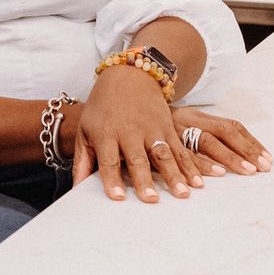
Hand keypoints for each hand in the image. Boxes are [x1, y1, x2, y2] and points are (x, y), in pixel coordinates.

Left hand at [68, 66, 205, 201]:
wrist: (129, 75)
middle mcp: (130, 131)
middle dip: (144, 179)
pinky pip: (180, 150)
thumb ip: (82, 161)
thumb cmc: (102, 107)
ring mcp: (151, 129)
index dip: (112, 179)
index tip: (117, 198)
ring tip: (181, 194)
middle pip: (137, 159)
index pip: (108, 160)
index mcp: (106, 133)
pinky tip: (198, 182)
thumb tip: (76, 190)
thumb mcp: (85, 129)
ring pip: (163, 155)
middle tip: (151, 199)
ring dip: (173, 175)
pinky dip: (190, 166)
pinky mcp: (167, 127)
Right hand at [171, 106, 270, 177]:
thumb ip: (206, 136)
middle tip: (263, 167)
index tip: (267, 158)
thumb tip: (237, 154)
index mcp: (199, 117)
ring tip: (247, 171)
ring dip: (229, 157)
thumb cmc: (162, 127)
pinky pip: (185, 155)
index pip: (231, 126)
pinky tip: (217, 173)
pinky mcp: (164, 143)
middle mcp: (191, 121)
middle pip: (223, 131)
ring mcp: (177, 131)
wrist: (124, 112)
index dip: (250, 142)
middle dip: (246, 149)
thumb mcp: (184, 125)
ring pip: (207, 141)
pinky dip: (203, 165)